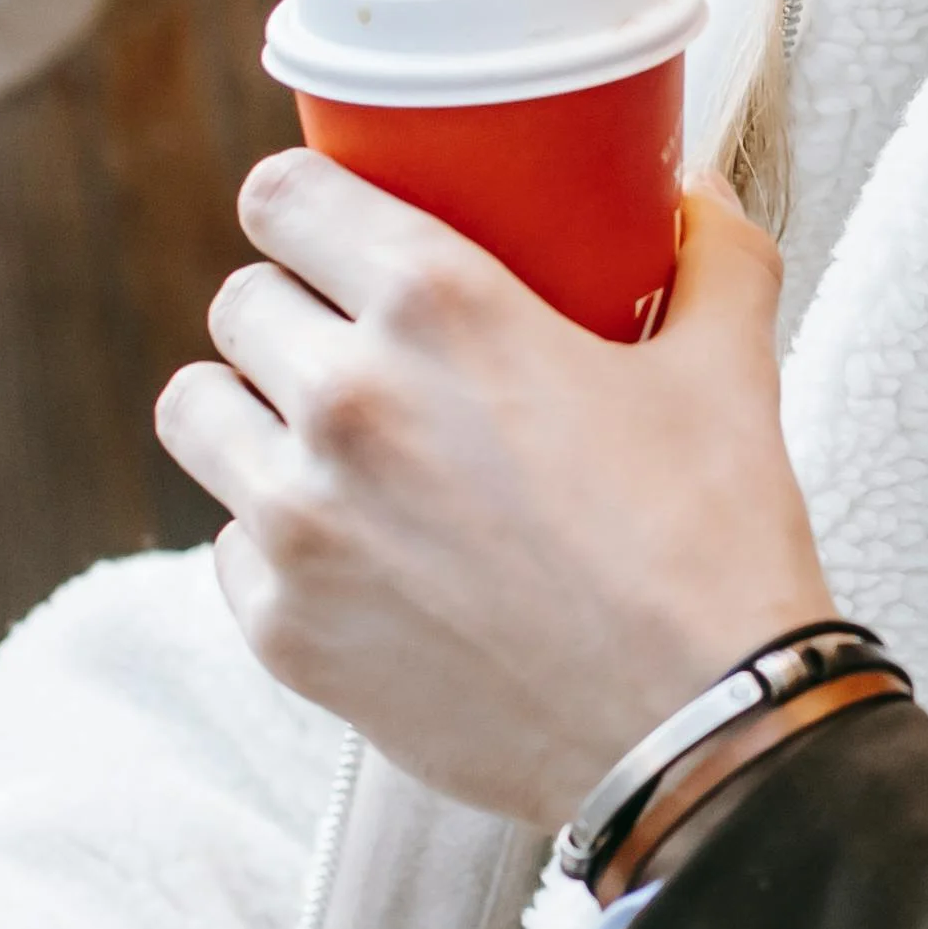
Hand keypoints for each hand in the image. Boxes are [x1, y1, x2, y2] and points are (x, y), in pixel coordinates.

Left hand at [157, 154, 835, 828]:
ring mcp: (299, 522)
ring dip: (249, 410)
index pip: (285, 197)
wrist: (694, 734)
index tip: (324, 226)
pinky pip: (228, 543)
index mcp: (437, 304)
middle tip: (350, 340)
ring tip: (314, 435)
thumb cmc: (711, 542)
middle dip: (290, 308)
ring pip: (198, 412)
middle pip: (240, 304)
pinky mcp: (283, 630)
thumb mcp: (728, 368)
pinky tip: (347, 547)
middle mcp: (345, 400)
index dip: (300, 202)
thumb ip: (715, 257)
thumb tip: (701, 194)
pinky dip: (273, 537)